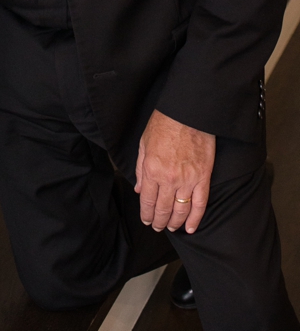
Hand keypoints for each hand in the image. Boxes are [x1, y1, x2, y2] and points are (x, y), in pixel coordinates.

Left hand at [135, 109, 214, 233]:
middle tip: (157, 227)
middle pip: (163, 208)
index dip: (146, 214)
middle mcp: (169, 179)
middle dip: (159, 221)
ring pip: (181, 210)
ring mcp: (188, 180)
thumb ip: (141, 170)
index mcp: (151, 170)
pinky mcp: (203, 178)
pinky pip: (200, 203)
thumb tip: (140, 190)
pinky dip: (196, 218)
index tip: (146, 220)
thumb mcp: (144, 145)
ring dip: (175, 222)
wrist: (187, 115)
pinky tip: (190, 227)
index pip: (148, 200)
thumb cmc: (163, 126)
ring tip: (171, 228)